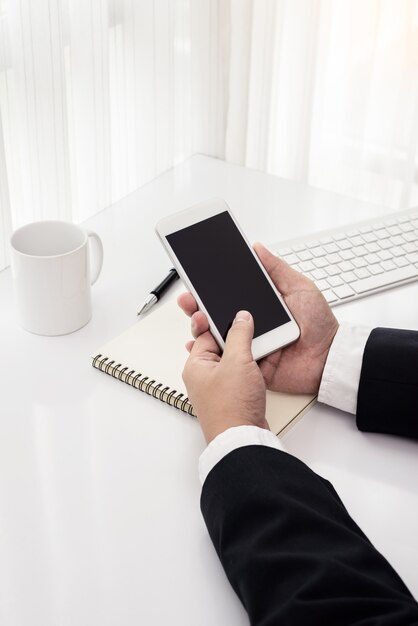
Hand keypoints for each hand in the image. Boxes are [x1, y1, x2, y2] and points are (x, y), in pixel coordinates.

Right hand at [178, 242, 338, 394]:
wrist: (330, 358)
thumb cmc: (320, 323)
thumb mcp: (300, 288)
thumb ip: (277, 269)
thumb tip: (256, 247)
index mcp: (260, 306)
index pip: (229, 296)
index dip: (211, 290)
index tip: (196, 282)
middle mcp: (251, 326)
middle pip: (218, 317)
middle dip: (199, 308)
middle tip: (189, 301)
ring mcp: (250, 346)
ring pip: (219, 339)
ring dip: (203, 330)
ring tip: (195, 321)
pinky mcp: (252, 366)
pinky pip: (228, 363)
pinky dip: (212, 358)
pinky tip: (198, 349)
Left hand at [182, 310, 268, 443]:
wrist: (244, 439)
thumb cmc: (231, 408)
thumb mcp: (237, 361)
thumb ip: (239, 334)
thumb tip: (241, 317)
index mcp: (196, 365)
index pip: (205, 333)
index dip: (217, 319)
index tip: (227, 307)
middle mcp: (206, 376)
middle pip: (222, 345)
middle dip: (236, 334)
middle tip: (248, 321)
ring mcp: (222, 386)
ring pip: (236, 359)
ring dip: (250, 349)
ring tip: (261, 336)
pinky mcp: (237, 396)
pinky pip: (247, 373)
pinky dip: (257, 364)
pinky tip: (268, 356)